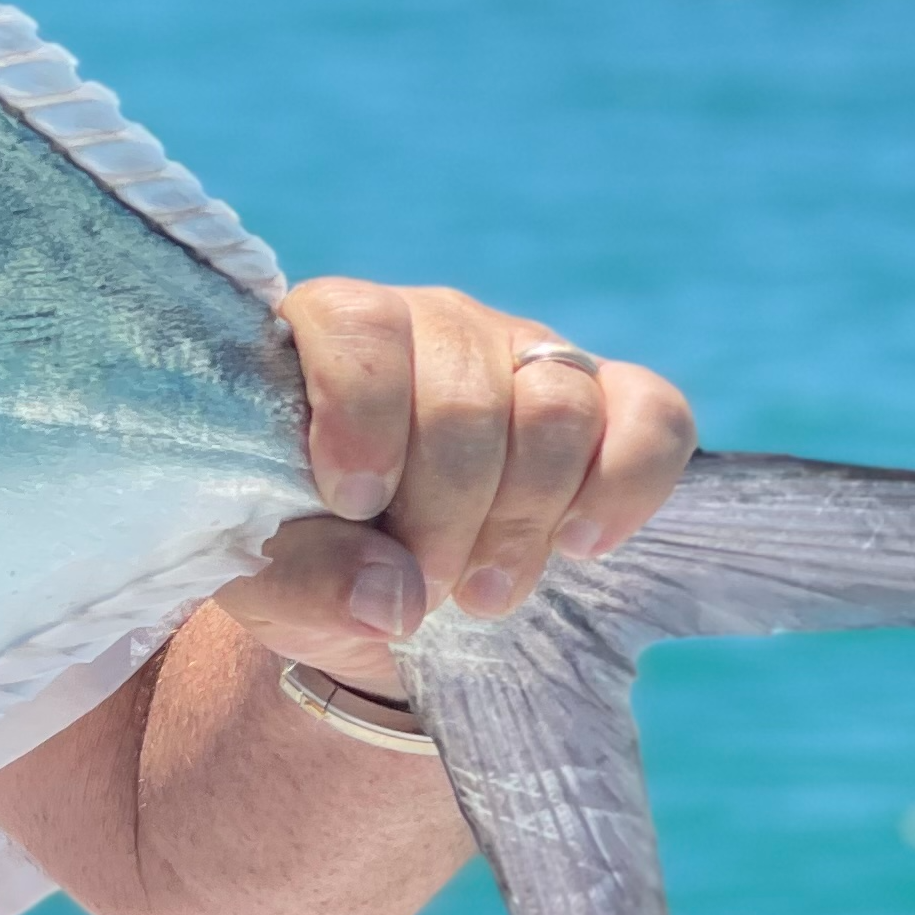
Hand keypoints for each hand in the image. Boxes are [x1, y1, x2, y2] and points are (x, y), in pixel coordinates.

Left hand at [215, 282, 696, 695]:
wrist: (371, 577)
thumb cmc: (299, 551)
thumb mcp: (263, 575)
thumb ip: (302, 577)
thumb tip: (390, 592)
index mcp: (324, 334)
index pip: (358, 324)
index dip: (362, 414)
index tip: (354, 503)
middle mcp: (427, 323)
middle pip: (466, 393)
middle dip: (448, 511)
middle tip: (424, 586)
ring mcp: (519, 352)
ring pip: (556, 404)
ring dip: (524, 516)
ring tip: (482, 590)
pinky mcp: (602, 397)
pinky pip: (652, 413)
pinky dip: (624, 483)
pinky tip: (579, 545)